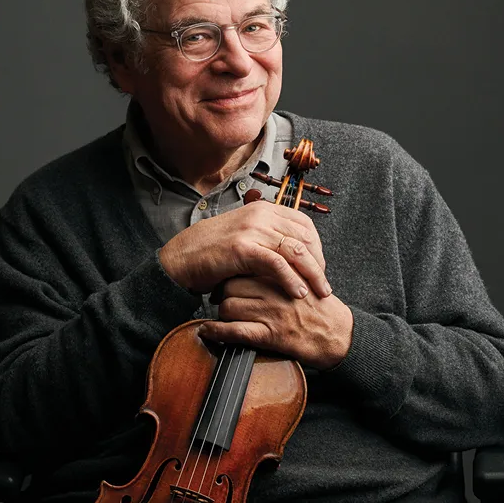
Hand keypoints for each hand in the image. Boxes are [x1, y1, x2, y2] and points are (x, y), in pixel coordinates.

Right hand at [159, 200, 330, 300]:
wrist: (181, 258)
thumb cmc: (211, 252)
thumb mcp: (244, 237)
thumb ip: (267, 238)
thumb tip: (293, 252)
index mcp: (263, 209)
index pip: (304, 223)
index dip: (317, 247)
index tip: (319, 267)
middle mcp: (260, 214)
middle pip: (305, 237)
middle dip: (318, 263)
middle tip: (323, 284)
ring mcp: (252, 229)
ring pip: (296, 250)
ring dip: (312, 274)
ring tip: (318, 292)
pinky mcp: (243, 247)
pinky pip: (277, 263)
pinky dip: (291, 280)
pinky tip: (298, 293)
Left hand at [199, 276, 353, 369]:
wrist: (339, 336)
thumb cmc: (320, 309)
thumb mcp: (304, 279)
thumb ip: (283, 268)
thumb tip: (259, 260)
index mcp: (284, 274)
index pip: (246, 265)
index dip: (232, 272)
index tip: (227, 276)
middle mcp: (276, 291)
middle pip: (232, 285)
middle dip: (222, 292)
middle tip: (219, 295)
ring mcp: (272, 313)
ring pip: (230, 306)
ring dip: (221, 312)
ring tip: (222, 314)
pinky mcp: (270, 336)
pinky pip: (235, 331)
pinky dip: (217, 332)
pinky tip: (207, 331)